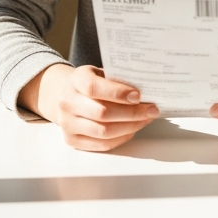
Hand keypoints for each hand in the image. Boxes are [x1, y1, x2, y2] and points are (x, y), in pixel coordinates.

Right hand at [18, 64, 158, 151]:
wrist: (65, 96)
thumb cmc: (89, 84)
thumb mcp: (98, 73)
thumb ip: (116, 80)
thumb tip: (145, 92)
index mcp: (75, 80)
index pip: (94, 88)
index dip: (118, 93)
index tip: (138, 95)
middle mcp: (67, 103)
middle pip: (102, 113)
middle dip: (132, 113)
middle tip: (151, 110)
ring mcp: (68, 123)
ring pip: (104, 132)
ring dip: (130, 127)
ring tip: (145, 120)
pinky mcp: (72, 140)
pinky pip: (102, 144)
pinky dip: (122, 138)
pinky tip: (132, 129)